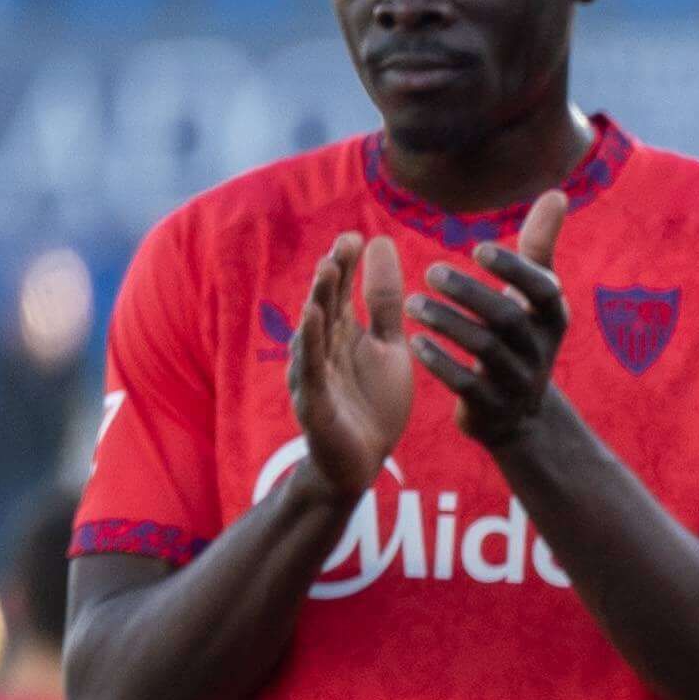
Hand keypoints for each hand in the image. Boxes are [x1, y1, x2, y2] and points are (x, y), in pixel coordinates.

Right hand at [290, 231, 414, 504]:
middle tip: (342, 246)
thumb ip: (384, 301)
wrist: (361, 463)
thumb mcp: (387, 346)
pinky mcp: (314, 402)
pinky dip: (311, 345)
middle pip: (325, 305)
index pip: (341, 292)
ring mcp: (316, 374)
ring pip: (314, 333)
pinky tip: (313, 319)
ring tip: (327, 270)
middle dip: (332, 276)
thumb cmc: (372, 403)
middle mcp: (323, 348)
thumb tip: (380, 243)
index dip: (346, 266)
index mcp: (342, 333)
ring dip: (319, 301)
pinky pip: (312, 370)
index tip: (356, 236)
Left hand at [408, 189, 572, 465]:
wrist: (518, 415)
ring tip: (410, 304)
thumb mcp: (534, 298)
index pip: (542, 290)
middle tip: (430, 272)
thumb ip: (540, 246)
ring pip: (484, 350)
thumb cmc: (520, 339)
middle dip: (469, 294)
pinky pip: (466, 384)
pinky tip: (415, 342)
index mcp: (552, 318)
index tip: (477, 249)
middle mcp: (540, 350)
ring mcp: (517, 382)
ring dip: (446, 323)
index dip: (513, 270)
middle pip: (508, 318)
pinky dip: (440, 362)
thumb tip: (557, 194)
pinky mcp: (491, 407)